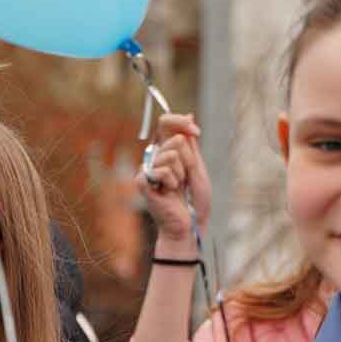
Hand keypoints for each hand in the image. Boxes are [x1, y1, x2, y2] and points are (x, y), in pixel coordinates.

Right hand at [138, 114, 209, 244]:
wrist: (190, 225)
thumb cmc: (194, 200)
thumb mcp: (197, 166)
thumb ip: (191, 143)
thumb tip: (189, 116)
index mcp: (167, 151)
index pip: (166, 123)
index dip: (180, 122)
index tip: (197, 132)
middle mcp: (154, 158)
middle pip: (174, 139)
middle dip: (188, 160)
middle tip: (185, 179)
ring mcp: (147, 169)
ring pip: (171, 155)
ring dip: (181, 174)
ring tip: (177, 188)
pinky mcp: (143, 183)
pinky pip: (161, 170)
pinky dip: (171, 182)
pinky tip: (168, 193)